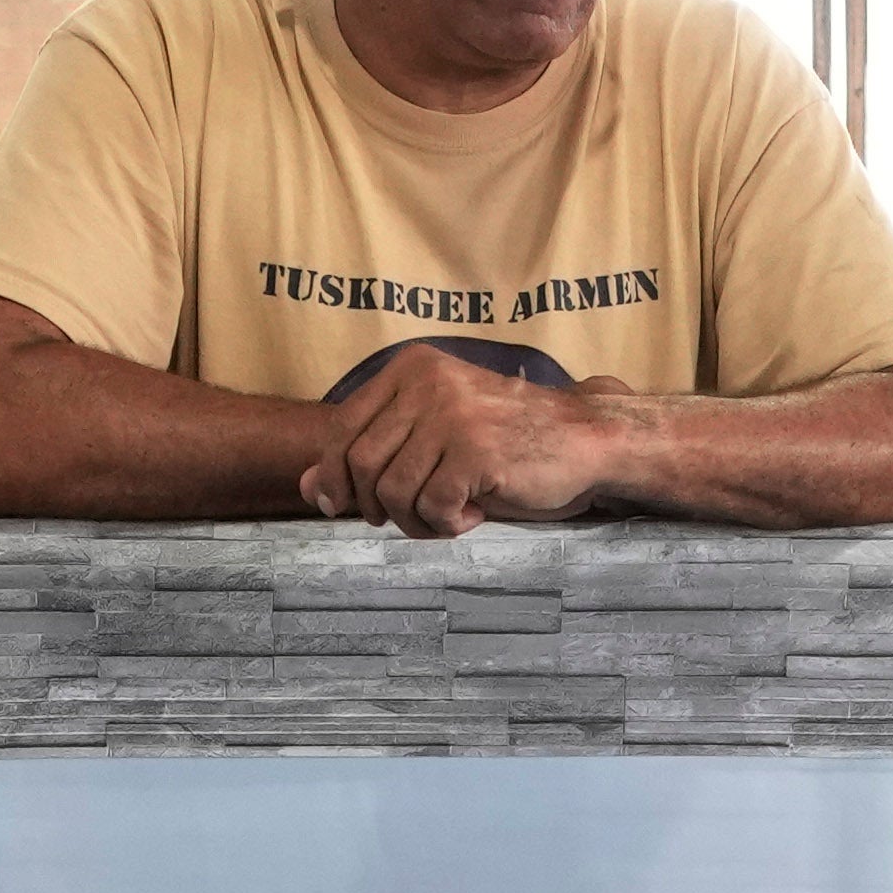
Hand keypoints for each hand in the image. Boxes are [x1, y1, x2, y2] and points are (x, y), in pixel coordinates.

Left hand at [296, 354, 619, 534]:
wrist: (585, 439)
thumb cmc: (508, 441)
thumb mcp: (433, 438)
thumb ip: (372, 453)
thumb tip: (308, 487)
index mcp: (411, 368)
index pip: (341, 428)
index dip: (334, 476)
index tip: (344, 505)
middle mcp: (426, 382)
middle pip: (358, 465)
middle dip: (376, 506)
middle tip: (413, 516)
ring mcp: (451, 414)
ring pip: (391, 492)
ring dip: (416, 520)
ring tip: (451, 515)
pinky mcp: (476, 452)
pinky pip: (431, 508)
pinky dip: (447, 525)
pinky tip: (475, 513)